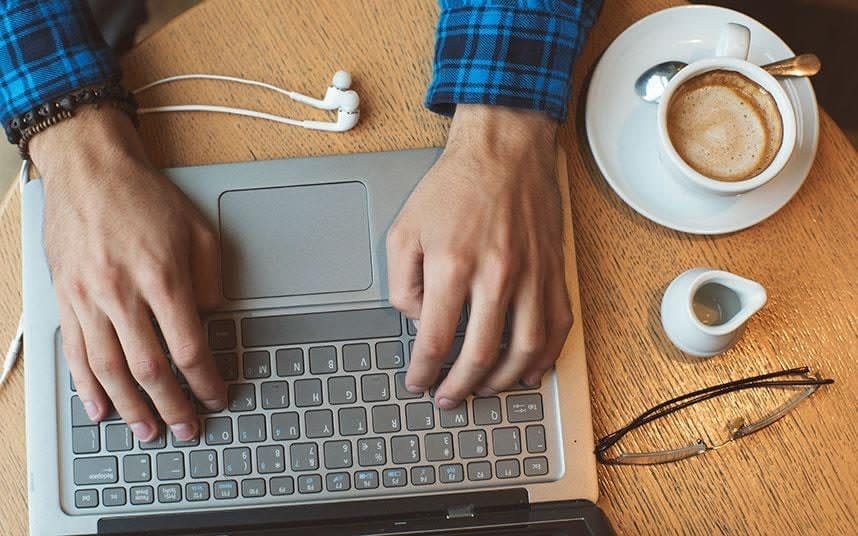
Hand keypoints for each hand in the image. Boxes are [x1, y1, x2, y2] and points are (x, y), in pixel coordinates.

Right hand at [30, 106, 225, 440]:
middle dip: (173, 406)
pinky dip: (87, 386)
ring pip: (109, 370)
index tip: (216, 396)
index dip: (206, 381)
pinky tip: (99, 408)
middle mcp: (122, 293)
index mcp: (162, 277)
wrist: (90, 169)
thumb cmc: (144, 197)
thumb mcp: (198, 230)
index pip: (189, 348)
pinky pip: (75, 352)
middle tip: (187, 429)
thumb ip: (211, 279)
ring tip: (148, 430)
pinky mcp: (65, 298)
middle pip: (150, 368)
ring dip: (130, 407)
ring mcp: (88, 299)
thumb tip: (212, 319)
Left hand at [387, 104, 572, 408]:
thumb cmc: (454, 186)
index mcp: (453, 264)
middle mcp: (496, 274)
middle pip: (480, 354)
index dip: (423, 371)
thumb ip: (402, 283)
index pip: (436, 339)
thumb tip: (420, 321)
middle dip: (460, 387)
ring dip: (503, 381)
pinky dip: (546, 356)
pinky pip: (556, 325)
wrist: (504, 150)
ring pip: (524, 349)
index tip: (418, 382)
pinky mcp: (553, 271)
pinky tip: (531, 371)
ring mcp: (531, 275)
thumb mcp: (404, 229)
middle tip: (448, 398)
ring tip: (485, 390)